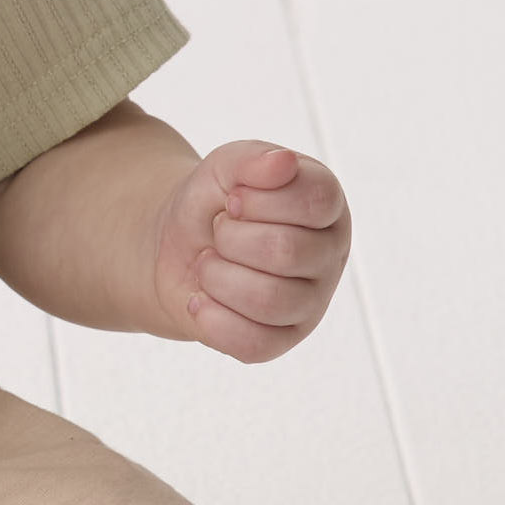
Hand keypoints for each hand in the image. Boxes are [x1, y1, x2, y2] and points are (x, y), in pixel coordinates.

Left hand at [153, 142, 349, 364]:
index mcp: (328, 207)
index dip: (260, 200)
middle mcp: (329, 256)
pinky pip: (254, 344)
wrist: (175, 245)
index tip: (233, 199)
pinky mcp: (282, 340)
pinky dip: (212, 319)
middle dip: (230, 238)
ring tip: (209, 263)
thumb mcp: (226, 167)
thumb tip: (283, 162)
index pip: (315, 202)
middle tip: (218, 232)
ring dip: (217, 277)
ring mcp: (310, 303)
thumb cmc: (216, 202)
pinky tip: (200, 300)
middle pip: (286, 252)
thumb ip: (252, 160)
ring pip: (269, 301)